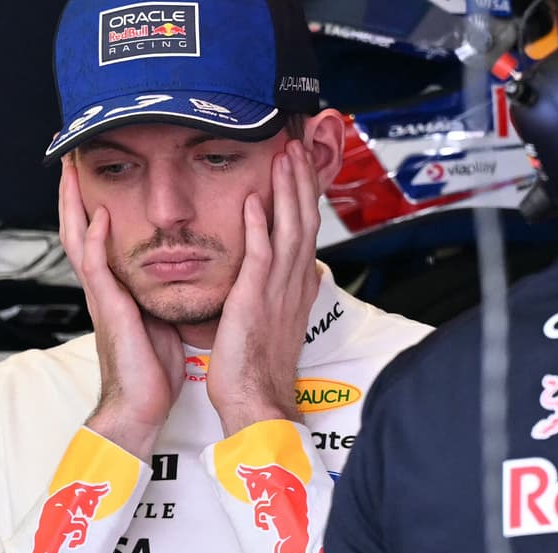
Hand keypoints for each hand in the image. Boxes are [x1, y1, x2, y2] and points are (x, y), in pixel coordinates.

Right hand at [59, 157, 184, 459]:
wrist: (140, 406)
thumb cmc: (151, 369)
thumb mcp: (158, 318)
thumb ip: (157, 292)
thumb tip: (175, 272)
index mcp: (114, 289)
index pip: (95, 236)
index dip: (91, 204)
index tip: (90, 173)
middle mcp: (102, 288)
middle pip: (76, 229)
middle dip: (71, 193)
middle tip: (68, 158)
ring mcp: (100, 297)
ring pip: (77, 240)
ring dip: (72, 204)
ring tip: (70, 172)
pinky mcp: (108, 309)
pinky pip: (97, 268)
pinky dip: (95, 240)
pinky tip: (100, 215)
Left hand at [206, 140, 321, 435]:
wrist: (257, 400)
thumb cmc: (261, 368)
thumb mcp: (279, 322)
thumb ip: (288, 292)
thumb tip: (301, 273)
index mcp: (296, 287)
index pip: (306, 233)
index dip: (306, 198)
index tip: (302, 169)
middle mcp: (292, 284)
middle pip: (304, 221)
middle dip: (302, 182)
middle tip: (297, 146)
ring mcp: (277, 290)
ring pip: (288, 229)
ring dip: (287, 191)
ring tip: (284, 156)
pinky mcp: (255, 299)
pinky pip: (259, 254)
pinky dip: (258, 225)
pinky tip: (252, 199)